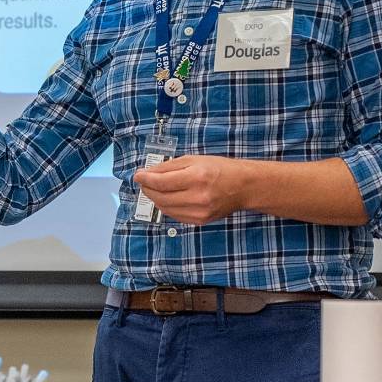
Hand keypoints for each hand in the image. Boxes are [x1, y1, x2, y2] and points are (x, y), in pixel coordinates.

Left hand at [132, 155, 250, 224]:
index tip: (137, 175)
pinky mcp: (200, 221)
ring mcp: (199, 212)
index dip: (145, 179)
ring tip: (154, 189)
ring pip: (165, 208)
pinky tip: (167, 198)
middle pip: (160, 197)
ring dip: (155, 199)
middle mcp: (198, 197)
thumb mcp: (194, 160)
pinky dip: (166, 206)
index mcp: (196, 177)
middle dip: (147, 189)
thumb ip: (169, 167)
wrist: (244, 187)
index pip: (161, 182)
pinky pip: (174, 215)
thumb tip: (147, 173)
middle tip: (144, 182)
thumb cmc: (219, 169)